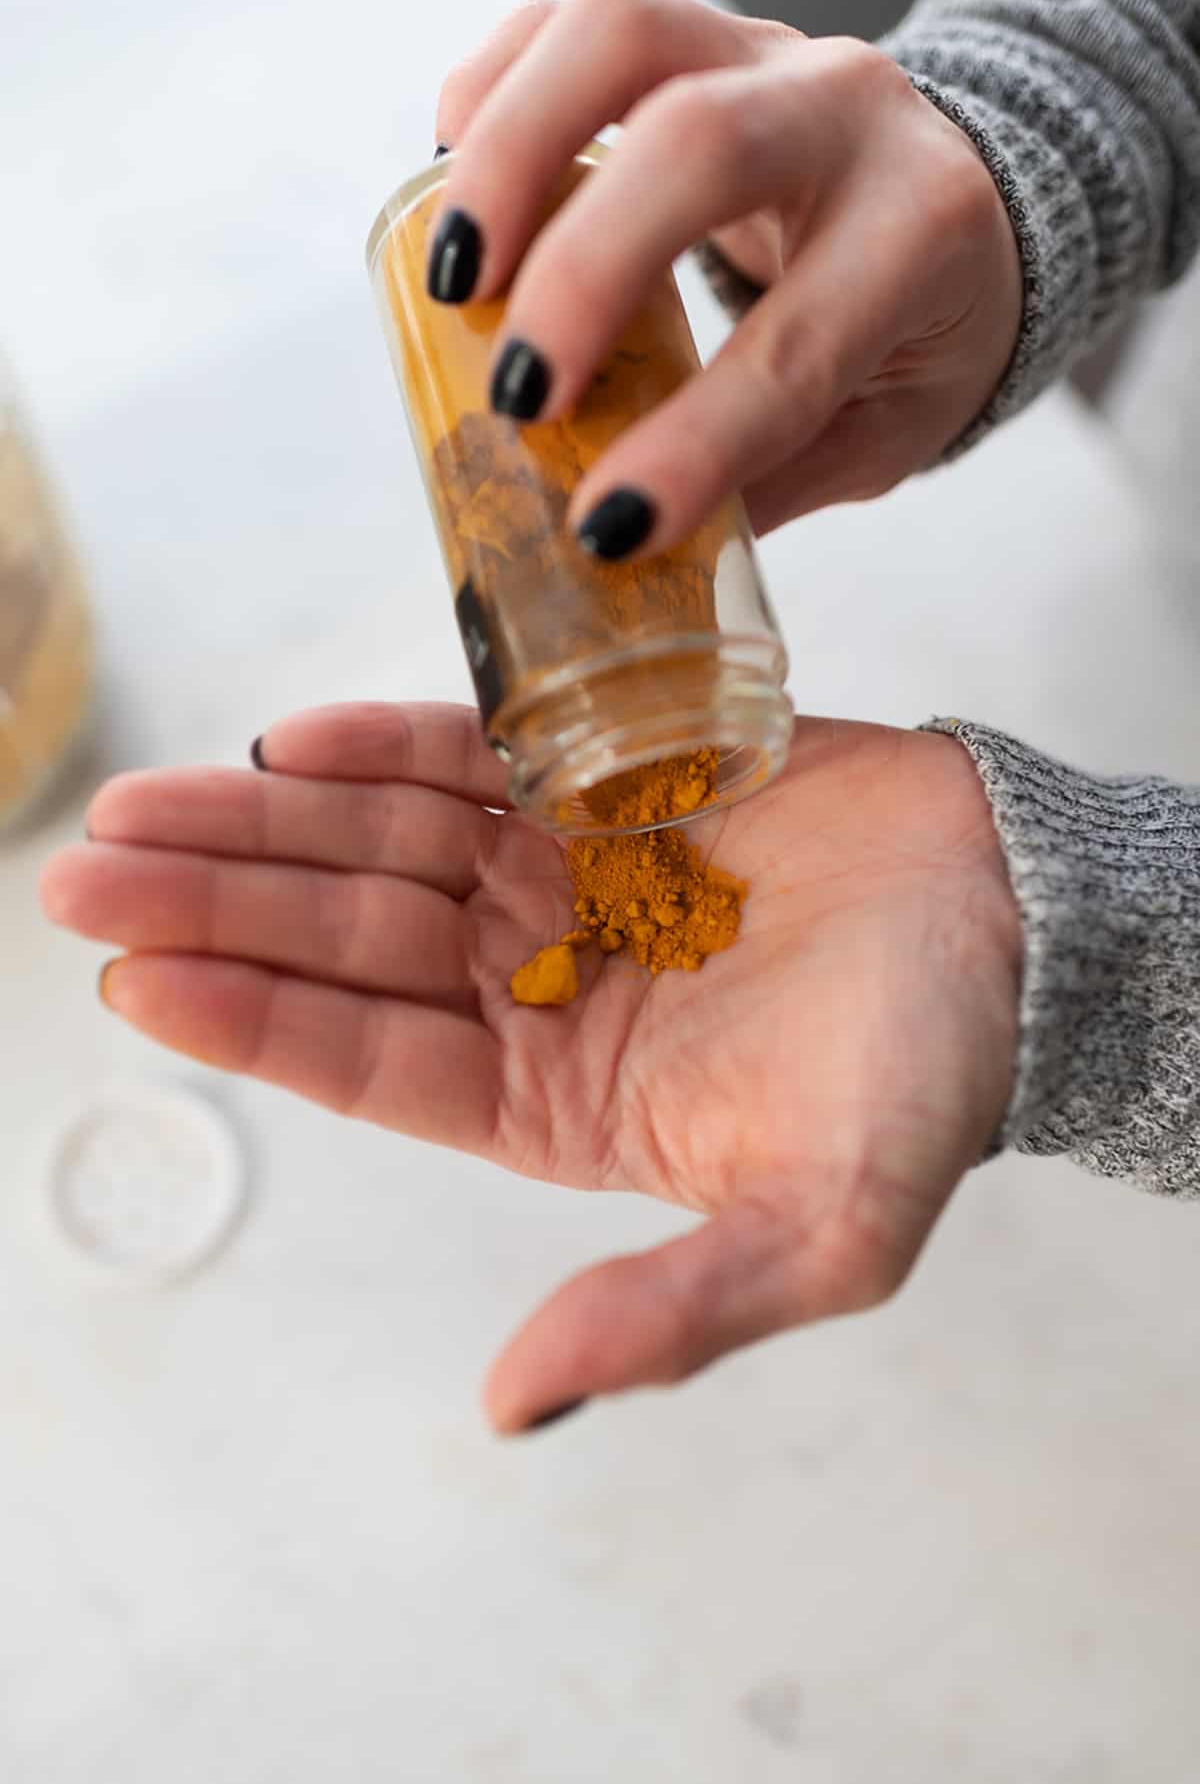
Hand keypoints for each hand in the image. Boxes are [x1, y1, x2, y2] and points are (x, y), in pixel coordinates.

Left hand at [42, 704, 1020, 1428]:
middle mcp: (541, 988)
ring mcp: (567, 879)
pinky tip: (290, 740)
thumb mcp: (821, 1231)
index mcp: (562, 1102)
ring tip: (140, 801)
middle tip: (80, 871)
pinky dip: (380, 749)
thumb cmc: (937, 1080)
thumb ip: (669, 1311)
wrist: (1030, 928)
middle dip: (213, 905)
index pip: (371, 1063)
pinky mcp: (608, 785)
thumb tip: (513, 1403)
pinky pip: (469, 764)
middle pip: (344, 944)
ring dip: (260, 822)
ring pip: (381, 848)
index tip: (134, 979)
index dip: (254, 1020)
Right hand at [432, 0, 1022, 548]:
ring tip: (454, 281)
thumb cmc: (916, 329)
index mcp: (921, 234)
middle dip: (584, 273)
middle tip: (518, 392)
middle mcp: (851, 114)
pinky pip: (568, 20)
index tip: (603, 525)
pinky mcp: (689, 30)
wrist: (952, 196)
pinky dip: (493, 94)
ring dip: (511, 155)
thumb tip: (630, 546)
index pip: (797, 345)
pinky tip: (453, 183)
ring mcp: (763, 51)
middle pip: (701, 146)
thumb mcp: (881, 431)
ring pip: (620, 36)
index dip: (694, 443)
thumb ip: (769, 482)